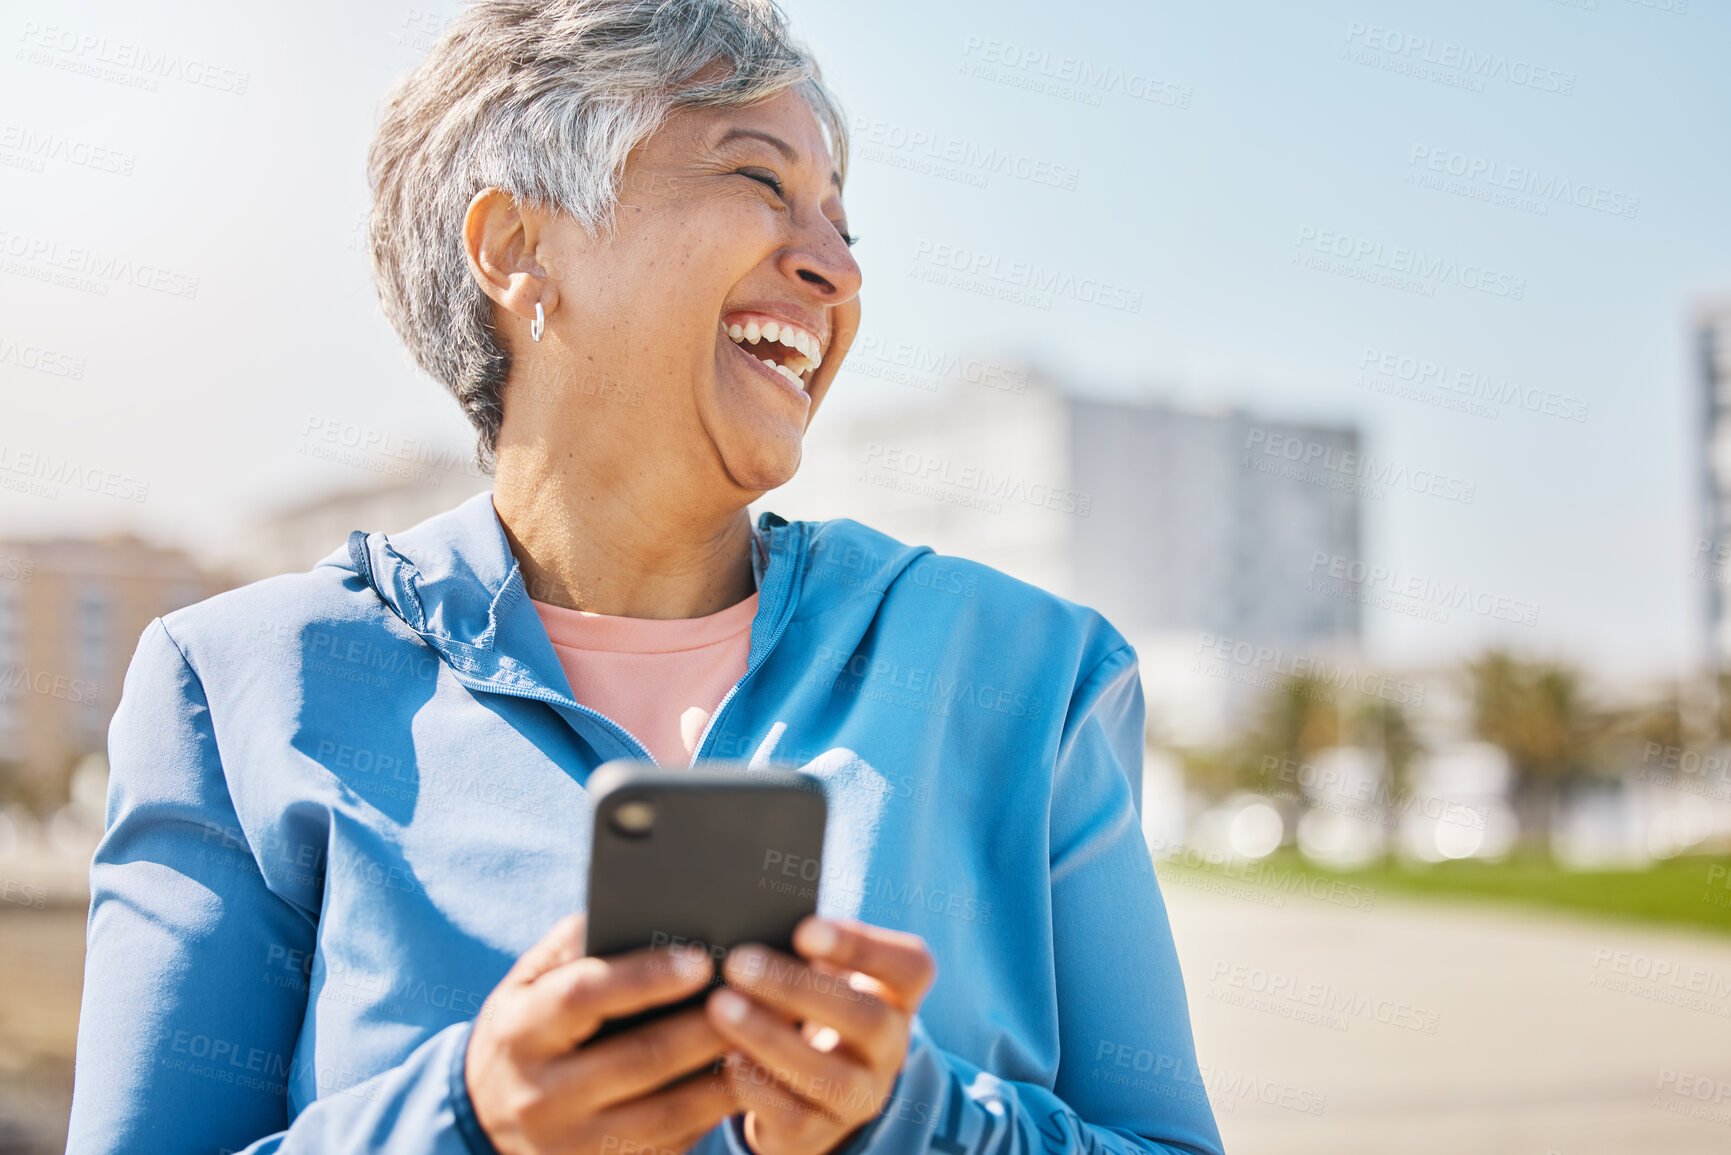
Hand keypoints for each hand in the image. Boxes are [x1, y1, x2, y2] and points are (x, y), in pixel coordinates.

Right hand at [465, 913, 737, 1154]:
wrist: (486, 1123)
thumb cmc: (527, 1031)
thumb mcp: (527, 984)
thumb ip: (572, 945)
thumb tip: (633, 908)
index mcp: (522, 1032)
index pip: (583, 996)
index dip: (644, 976)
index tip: (701, 958)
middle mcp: (542, 1094)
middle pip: (639, 1058)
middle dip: (707, 1028)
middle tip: (764, 997)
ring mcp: (572, 1144)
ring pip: (666, 1113)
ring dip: (726, 1076)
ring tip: (773, 1039)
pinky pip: (670, 1146)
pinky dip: (714, 1115)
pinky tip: (751, 1082)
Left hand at [706, 917, 936, 1154]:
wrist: (804, 1085)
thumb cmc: (806, 1003)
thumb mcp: (820, 972)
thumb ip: (802, 950)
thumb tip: (746, 924)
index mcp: (898, 996)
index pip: (911, 968)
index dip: (863, 947)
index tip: (803, 929)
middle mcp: (890, 1049)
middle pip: (867, 1019)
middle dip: (799, 989)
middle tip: (739, 963)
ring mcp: (860, 1098)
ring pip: (830, 1077)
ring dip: (770, 1038)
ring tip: (721, 1005)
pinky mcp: (820, 1136)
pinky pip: (795, 1118)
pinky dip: (758, 1085)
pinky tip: (727, 1058)